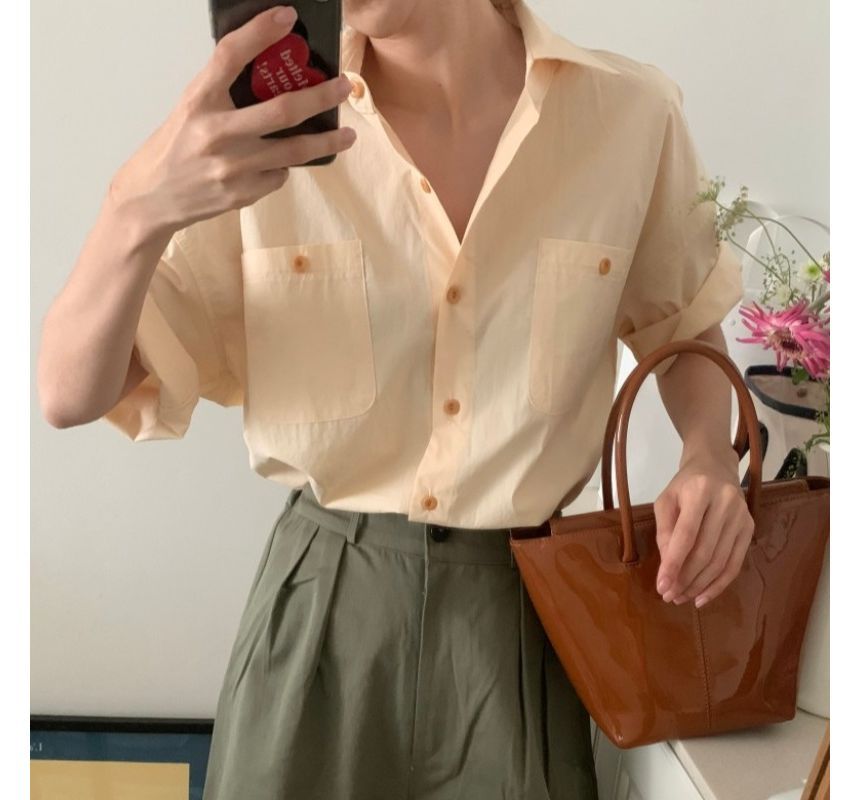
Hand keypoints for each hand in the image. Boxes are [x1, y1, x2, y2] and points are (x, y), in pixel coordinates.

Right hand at [107, 4, 357, 239]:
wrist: (151, 199)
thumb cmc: (173, 148)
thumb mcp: (190, 110)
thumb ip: (223, 93)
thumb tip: (270, 75)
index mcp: (198, 102)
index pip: (229, 56)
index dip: (260, 31)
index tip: (288, 16)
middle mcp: (216, 133)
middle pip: (283, 111)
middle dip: (322, 97)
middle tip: (345, 87)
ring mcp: (232, 167)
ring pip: (293, 151)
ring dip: (326, 141)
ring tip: (347, 134)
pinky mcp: (242, 194)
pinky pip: (278, 175)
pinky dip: (285, 166)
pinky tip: (283, 162)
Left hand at [653, 444, 754, 607]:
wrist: (715, 467)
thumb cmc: (685, 485)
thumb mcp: (666, 500)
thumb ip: (664, 530)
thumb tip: (667, 565)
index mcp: (700, 491)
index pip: (686, 535)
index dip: (673, 563)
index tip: (662, 586)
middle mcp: (726, 504)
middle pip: (705, 552)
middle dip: (685, 579)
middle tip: (669, 596)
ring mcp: (742, 517)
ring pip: (720, 561)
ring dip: (700, 585)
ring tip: (681, 598)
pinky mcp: (750, 529)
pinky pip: (735, 563)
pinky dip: (719, 584)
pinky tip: (703, 596)